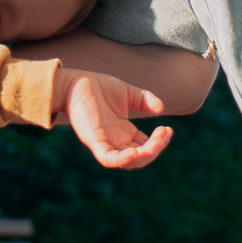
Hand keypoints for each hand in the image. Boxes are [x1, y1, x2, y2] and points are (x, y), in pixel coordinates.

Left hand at [54, 68, 172, 169]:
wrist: (74, 80)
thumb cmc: (96, 86)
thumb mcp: (127, 93)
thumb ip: (144, 100)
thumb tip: (161, 109)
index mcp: (123, 133)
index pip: (145, 147)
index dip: (159, 142)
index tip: (168, 129)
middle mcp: (115, 141)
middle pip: (139, 158)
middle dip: (156, 149)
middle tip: (164, 132)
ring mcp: (104, 142)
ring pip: (127, 162)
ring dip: (145, 155)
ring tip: (157, 141)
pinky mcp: (93, 140)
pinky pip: (108, 159)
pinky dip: (123, 159)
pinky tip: (136, 150)